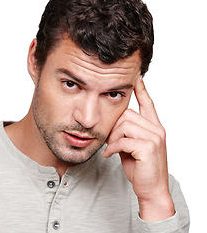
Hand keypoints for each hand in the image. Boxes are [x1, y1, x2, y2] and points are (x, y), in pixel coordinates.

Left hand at [102, 76, 174, 221]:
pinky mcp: (148, 148)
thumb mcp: (131, 147)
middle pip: (127, 114)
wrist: (151, 189)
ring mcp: (154, 137)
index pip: (148, 103)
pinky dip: (112, 148)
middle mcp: (157, 129)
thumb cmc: (140, 168)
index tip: (135, 77)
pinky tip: (109, 155)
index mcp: (154, 127)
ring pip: (123, 125)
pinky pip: (122, 140)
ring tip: (111, 149)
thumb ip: (126, 132)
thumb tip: (112, 124)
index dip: (141, 89)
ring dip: (112, 138)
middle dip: (113, 127)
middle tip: (110, 141)